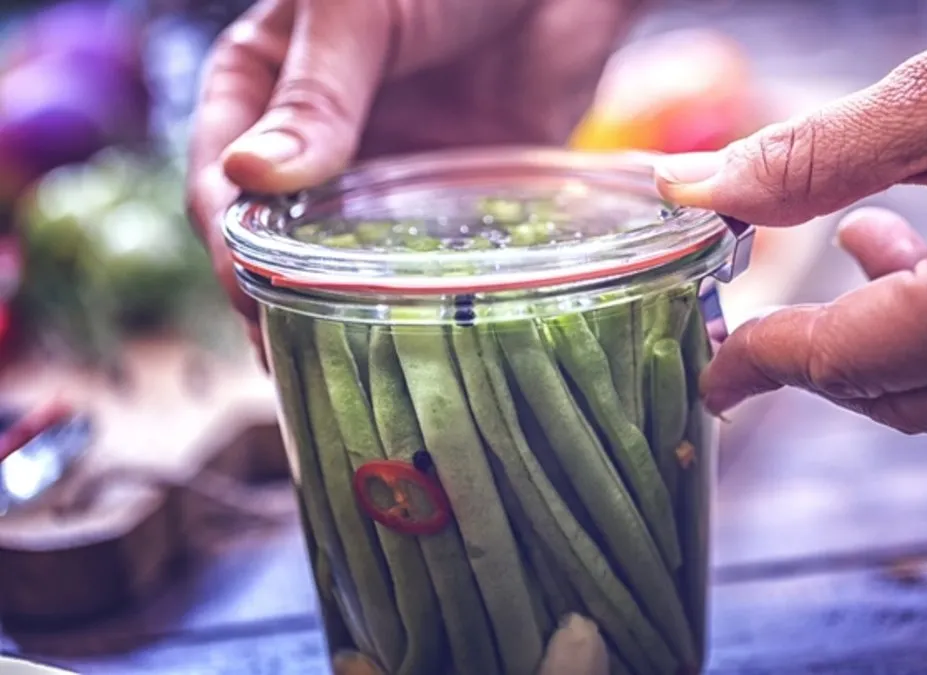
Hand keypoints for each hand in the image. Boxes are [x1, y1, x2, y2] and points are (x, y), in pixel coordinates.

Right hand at [187, 0, 644, 328]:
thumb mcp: (360, 13)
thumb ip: (316, 97)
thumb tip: (248, 181)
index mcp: (261, 86)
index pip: (219, 184)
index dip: (227, 250)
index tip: (249, 304)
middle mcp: (315, 142)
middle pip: (274, 242)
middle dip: (274, 307)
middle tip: (292, 371)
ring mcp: (383, 172)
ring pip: (343, 263)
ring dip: (338, 319)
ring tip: (344, 382)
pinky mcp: (448, 194)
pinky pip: (423, 258)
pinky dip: (415, 302)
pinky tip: (420, 346)